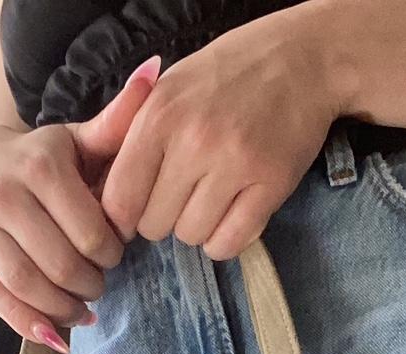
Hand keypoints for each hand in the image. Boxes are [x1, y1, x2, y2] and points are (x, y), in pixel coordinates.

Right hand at [0, 57, 161, 351]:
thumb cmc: (34, 160)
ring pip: (29, 285)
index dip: (110, 253)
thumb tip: (155, 76)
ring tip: (81, 310)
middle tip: (99, 285)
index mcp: (39, 165)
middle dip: (89, 283)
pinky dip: (30, 324)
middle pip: (60, 263)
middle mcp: (2, 194)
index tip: (114, 255)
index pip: (89, 231)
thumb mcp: (75, 141)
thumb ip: (116, 124)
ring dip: (63, 308)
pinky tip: (55, 333)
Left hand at [99, 9, 343, 258]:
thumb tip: (100, 194)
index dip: (122, 217)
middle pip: (153, 225)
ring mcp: (235, 165)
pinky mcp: (271, 186)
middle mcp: (194, 142)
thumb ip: (131, 134)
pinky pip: (230, 243)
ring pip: (191, 236)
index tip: (137, 211)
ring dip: (196, 227)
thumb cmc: (229, 74)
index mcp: (159, 116)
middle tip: (182, 196)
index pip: (119, 200)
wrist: (305, 58)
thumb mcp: (169, 88)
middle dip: (162, 218)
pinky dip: (226, 239)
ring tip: (210, 198)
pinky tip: (231, 214)